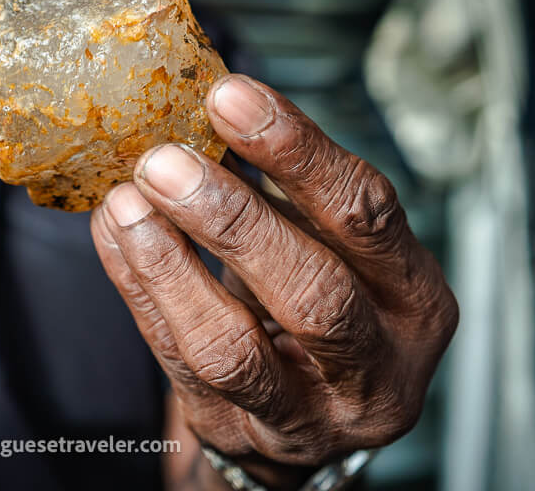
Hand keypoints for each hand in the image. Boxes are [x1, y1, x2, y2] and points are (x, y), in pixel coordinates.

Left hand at [91, 74, 455, 478]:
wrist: (312, 429)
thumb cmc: (324, 306)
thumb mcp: (337, 249)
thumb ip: (292, 189)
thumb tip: (217, 101)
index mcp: (415, 300)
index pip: (365, 215)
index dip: (297, 151)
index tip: (231, 97)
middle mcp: (377, 369)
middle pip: (313, 294)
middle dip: (233, 219)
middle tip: (166, 160)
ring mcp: (307, 419)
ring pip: (233, 348)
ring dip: (169, 262)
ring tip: (128, 199)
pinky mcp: (237, 436)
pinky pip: (177, 362)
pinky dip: (141, 290)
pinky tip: (118, 232)